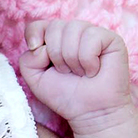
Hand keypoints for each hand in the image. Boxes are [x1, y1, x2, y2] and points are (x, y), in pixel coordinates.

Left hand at [18, 19, 132, 126]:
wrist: (90, 112)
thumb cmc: (65, 95)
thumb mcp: (36, 80)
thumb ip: (27, 60)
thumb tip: (40, 46)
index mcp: (55, 39)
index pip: (37, 25)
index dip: (34, 36)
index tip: (39, 55)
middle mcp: (73, 32)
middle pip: (54, 27)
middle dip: (56, 55)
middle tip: (67, 72)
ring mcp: (92, 33)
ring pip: (72, 30)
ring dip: (72, 59)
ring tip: (81, 72)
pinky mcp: (111, 38)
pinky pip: (91, 38)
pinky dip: (88, 60)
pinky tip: (94, 70)